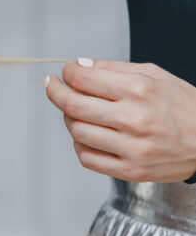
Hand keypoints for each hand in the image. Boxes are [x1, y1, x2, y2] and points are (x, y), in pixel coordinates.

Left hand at [45, 58, 195, 182]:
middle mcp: (135, 119)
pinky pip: (87, 158)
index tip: (65, 72)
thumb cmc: (184, 106)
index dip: (67, 73)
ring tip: (77, 112)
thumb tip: (78, 65)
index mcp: (140, 90)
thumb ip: (114, 69)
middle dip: (55, 92)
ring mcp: (132, 148)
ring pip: (77, 132)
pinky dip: (80, 145)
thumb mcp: (156, 75)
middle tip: (53, 86)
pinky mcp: (131, 171)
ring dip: (69, 119)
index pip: (84, 79)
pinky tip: (88, 135)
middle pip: (73, 105)